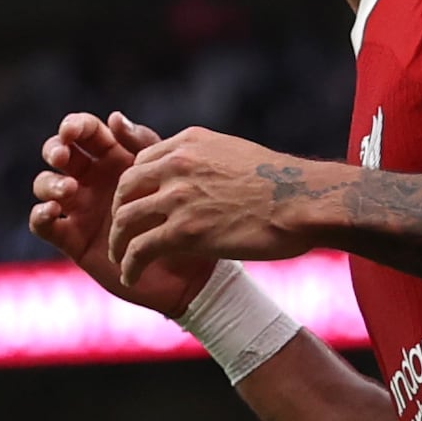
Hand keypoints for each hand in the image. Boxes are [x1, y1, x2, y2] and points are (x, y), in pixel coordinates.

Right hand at [32, 111, 215, 314]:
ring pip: (45, 185)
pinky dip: (40, 215)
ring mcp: (79, 209)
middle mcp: (90, 180)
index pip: (85, 133)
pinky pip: (43, 225)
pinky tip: (52, 210)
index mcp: (112, 158)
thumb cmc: (184, 216)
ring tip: (69, 189)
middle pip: (58, 154)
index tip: (72, 130)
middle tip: (63, 155)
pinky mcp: (73, 239)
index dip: (74, 126)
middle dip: (55, 150)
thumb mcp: (166, 173)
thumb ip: (142, 145)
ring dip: (49, 182)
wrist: (193, 268)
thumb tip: (114, 117)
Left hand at [105, 126, 305, 293]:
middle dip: (119, 213)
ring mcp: (179, 197)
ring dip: (118, 243)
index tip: (138, 206)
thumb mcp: (238, 155)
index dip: (134, 187)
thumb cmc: (284, 184)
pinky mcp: (185, 231)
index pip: (141, 162)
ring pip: (125, 219)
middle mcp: (178, 164)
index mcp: (190, 143)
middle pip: (125, 187)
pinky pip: (140, 249)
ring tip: (121, 260)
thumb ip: (211, 161)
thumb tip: (209, 176)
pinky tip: (130, 277)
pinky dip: (129, 265)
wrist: (304, 202)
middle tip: (122, 233)